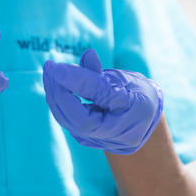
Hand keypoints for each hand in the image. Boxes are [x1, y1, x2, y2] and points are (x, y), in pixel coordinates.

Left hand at [42, 49, 162, 154]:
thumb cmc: (140, 96)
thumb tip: (87, 55)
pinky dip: (58, 96)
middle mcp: (102, 139)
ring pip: (64, 117)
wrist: (146, 117)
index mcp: (119, 129)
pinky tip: (55, 79)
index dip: (69, 91)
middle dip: (56, 90)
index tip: (57, 67)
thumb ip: (104, 76)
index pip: (85, 117)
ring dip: (53, 92)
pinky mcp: (82, 133)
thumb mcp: (127, 85)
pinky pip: (65, 115)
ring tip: (50, 69)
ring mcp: (91, 139)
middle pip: (70, 119)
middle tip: (50, 65)